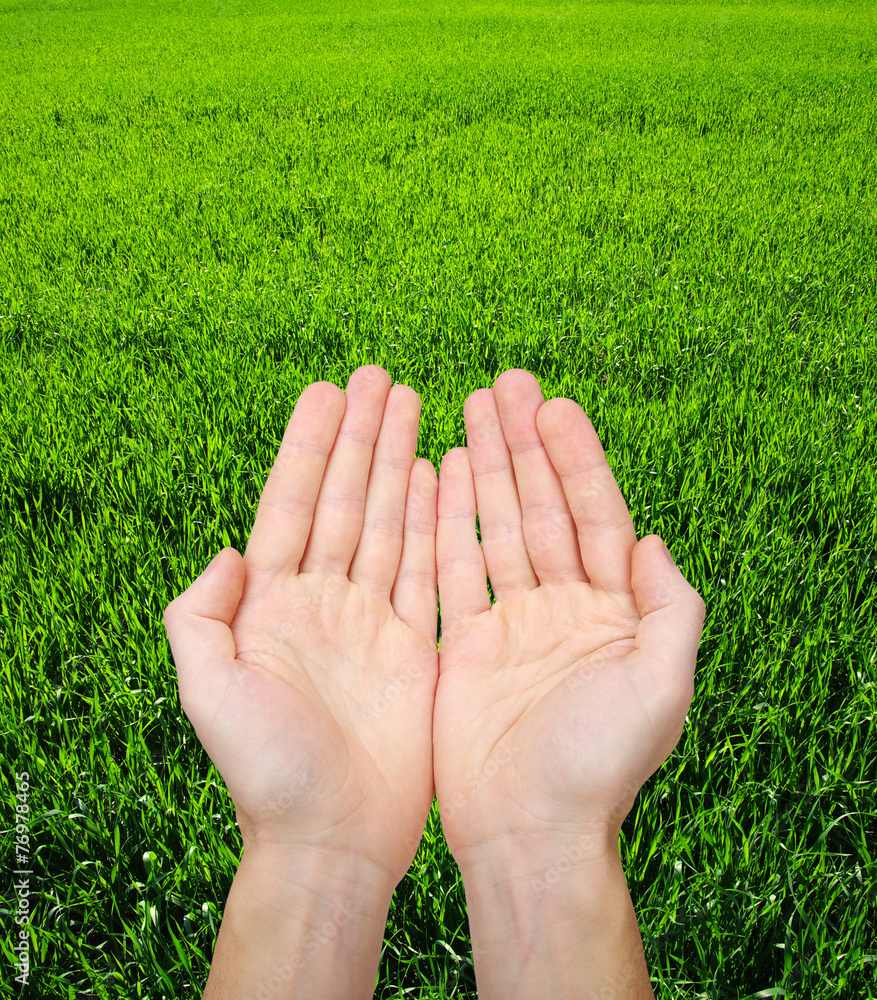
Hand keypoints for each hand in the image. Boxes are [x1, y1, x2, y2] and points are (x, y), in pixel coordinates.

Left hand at [163, 365, 437, 884]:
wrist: (332, 839)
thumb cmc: (268, 773)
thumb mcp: (210, 693)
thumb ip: (201, 616)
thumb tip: (228, 553)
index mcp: (273, 605)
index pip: (294, 505)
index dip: (310, 447)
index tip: (329, 391)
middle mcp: (322, 601)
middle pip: (346, 500)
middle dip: (362, 438)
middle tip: (382, 377)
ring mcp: (369, 620)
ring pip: (388, 523)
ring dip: (399, 464)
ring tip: (415, 407)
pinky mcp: (411, 645)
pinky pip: (425, 568)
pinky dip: (433, 521)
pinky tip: (439, 477)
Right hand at [433, 369, 705, 869]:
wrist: (529, 833)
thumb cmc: (600, 767)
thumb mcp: (663, 687)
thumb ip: (671, 609)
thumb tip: (654, 540)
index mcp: (612, 611)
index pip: (595, 516)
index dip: (575, 461)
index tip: (551, 407)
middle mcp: (563, 607)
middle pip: (541, 508)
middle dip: (523, 446)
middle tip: (502, 385)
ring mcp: (512, 623)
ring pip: (495, 528)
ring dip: (483, 470)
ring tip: (466, 410)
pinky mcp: (467, 643)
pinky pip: (454, 570)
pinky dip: (445, 523)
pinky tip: (436, 476)